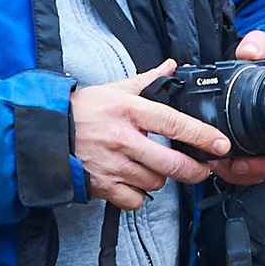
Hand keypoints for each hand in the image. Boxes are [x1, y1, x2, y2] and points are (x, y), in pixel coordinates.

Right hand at [71, 61, 230, 208]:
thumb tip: (171, 65)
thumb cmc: (80, 112)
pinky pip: (136, 200)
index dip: (202, 136)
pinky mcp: (102, 186)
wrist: (44, 135)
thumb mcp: (114, 90)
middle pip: (171, 163)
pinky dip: (139, 195)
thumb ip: (146, 80)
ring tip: (152, 167)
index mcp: (128, 111)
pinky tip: (134, 182)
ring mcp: (112, 165)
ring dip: (160, 178)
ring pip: (155, 182)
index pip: (174, 123)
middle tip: (202, 169)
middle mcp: (123, 139)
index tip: (220, 144)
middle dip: (194, 170)